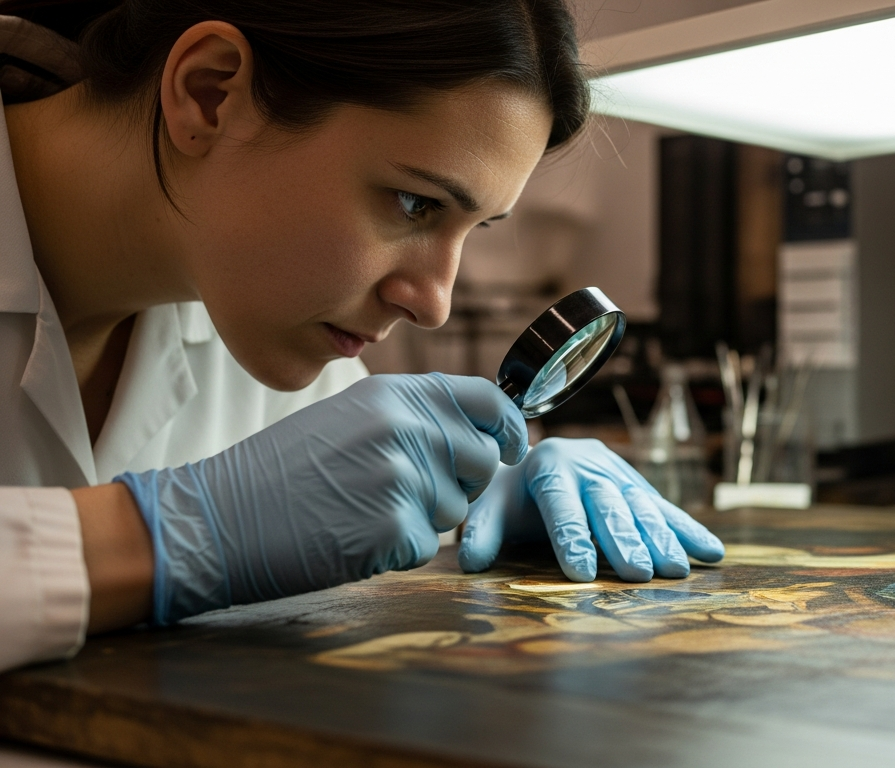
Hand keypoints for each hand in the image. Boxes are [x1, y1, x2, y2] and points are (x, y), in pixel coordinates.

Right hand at [117, 374, 526, 624]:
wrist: (216, 519)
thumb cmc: (280, 471)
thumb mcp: (348, 417)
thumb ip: (413, 416)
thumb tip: (480, 431)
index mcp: (395, 395)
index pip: (486, 400)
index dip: (509, 426)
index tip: (514, 446)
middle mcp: (406, 429)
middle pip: (480, 462)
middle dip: (457, 483)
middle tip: (401, 490)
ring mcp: (402, 479)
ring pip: (455, 510)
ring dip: (421, 519)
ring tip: (360, 509)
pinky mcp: (393, 529)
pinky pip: (425, 547)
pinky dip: (396, 551)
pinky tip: (351, 537)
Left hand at [459, 438, 724, 581]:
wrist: (532, 457)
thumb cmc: (508, 492)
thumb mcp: (487, 505)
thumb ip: (481, 531)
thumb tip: (471, 563)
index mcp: (549, 465)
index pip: (561, 504)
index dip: (572, 537)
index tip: (581, 573)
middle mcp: (589, 464)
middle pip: (608, 506)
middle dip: (624, 541)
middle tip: (639, 574)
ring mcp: (618, 472)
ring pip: (642, 506)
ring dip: (662, 539)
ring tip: (678, 571)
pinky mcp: (638, 484)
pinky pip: (666, 508)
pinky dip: (689, 531)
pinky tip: (712, 553)